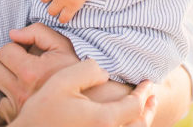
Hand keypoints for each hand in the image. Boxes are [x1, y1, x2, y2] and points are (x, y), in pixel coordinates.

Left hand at [0, 24, 79, 121]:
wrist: (87, 102)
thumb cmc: (75, 73)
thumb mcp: (62, 46)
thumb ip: (38, 32)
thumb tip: (13, 34)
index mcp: (31, 71)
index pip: (5, 51)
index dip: (13, 47)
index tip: (24, 52)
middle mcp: (20, 91)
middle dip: (1, 62)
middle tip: (13, 63)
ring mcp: (15, 109)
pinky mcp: (14, 120)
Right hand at [16, 59, 154, 126]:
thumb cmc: (41, 112)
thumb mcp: (62, 81)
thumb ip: (88, 70)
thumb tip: (105, 73)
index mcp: (103, 119)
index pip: (135, 105)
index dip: (144, 92)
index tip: (148, 82)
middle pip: (139, 126)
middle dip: (148, 110)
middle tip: (151, 97)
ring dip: (140, 122)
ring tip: (142, 110)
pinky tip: (122, 121)